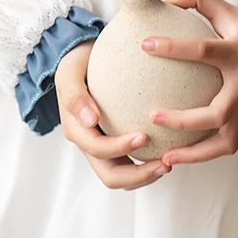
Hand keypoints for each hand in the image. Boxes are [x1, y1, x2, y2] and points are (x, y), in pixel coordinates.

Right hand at [55, 40, 171, 189]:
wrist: (82, 60)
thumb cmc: (76, 64)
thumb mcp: (69, 73)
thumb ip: (75, 95)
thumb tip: (91, 120)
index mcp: (76, 130)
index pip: (99, 149)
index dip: (121, 148)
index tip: (145, 135)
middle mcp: (88, 144)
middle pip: (112, 176)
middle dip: (139, 175)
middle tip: (165, 163)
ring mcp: (102, 146)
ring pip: (123, 177)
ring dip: (146, 176)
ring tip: (169, 163)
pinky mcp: (115, 143)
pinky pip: (131, 163)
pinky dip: (147, 165)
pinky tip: (166, 152)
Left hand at [142, 0, 237, 166]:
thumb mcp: (228, 10)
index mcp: (237, 53)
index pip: (203, 51)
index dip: (174, 48)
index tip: (145, 45)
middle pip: (218, 113)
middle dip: (184, 120)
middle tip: (153, 116)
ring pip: (225, 141)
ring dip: (195, 152)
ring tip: (164, 158)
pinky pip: (226, 146)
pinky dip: (203, 156)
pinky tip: (177, 158)